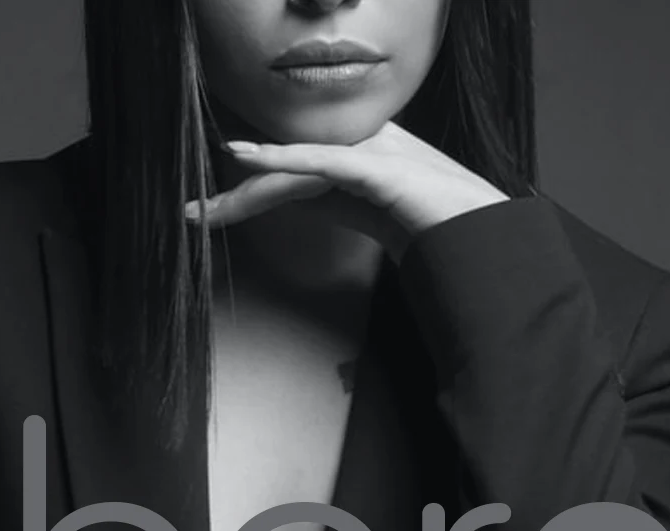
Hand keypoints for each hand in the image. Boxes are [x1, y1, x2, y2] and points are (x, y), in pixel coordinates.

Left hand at [184, 120, 510, 260]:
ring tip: (203, 208)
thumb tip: (308, 209)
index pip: (286, 184)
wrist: (479, 235)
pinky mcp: (374, 167)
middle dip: (233, 201)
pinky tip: (245, 157)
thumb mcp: (380, 220)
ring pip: (290, 172)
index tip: (206, 217)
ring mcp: (364, 158)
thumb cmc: (438, 229)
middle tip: (190, 217)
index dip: (244, 200)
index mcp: (348, 173)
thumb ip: (345, 209)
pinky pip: (317, 162)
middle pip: (279, 178)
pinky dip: (280, 160)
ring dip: (243, 189)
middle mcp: (351, 157)